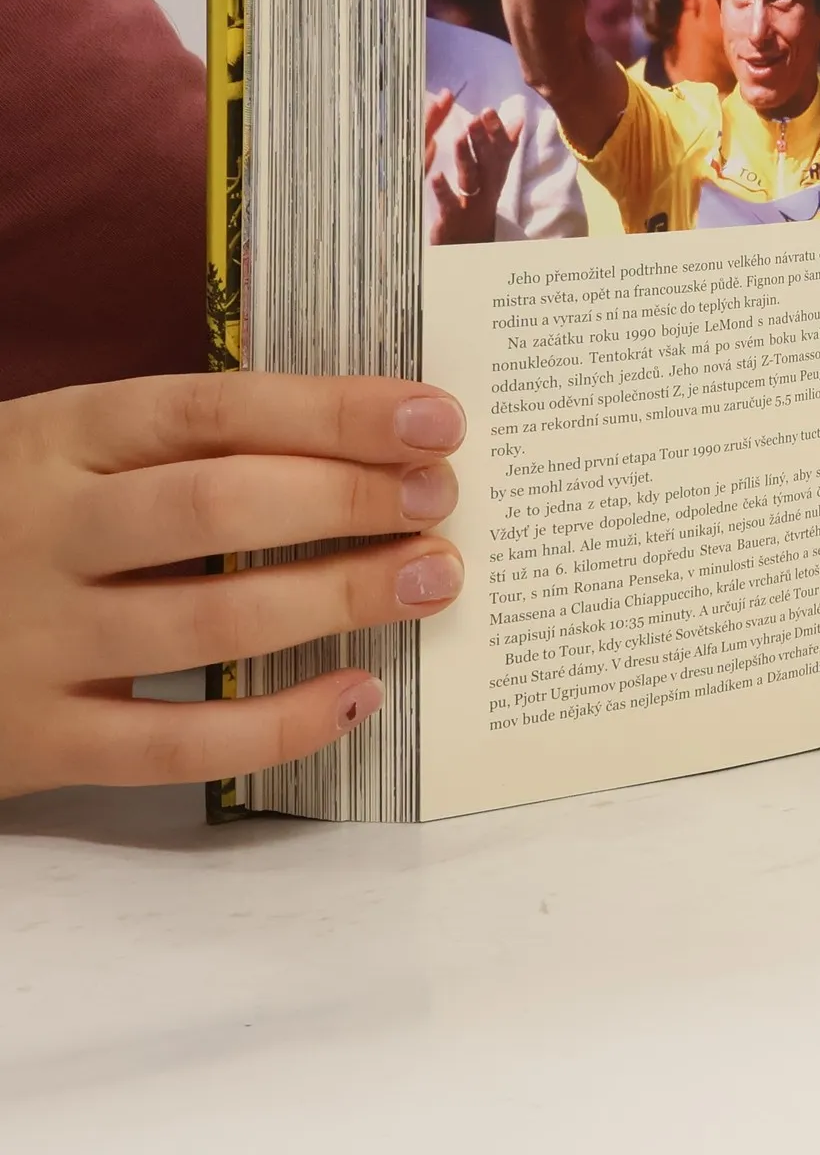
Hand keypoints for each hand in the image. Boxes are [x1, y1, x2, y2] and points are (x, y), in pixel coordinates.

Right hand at [0, 373, 467, 797]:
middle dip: (351, 499)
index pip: (217, 411)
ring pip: (214, 621)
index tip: (436, 419)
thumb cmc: (9, 521)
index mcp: (58, 437)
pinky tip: (361, 693)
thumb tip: (369, 441)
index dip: (336, 411)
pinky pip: (181, 743)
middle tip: (440, 499)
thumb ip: (184, 448)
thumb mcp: (67, 454)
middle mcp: (45, 531)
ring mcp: (36, 639)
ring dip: (342, 597)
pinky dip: (284, 723)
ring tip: (432, 579)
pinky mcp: (38, 741)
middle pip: (222, 506)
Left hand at [426, 101, 522, 244]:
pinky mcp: (454, 218)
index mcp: (494, 175)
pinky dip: (443, 191)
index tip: (489, 110)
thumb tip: (519, 120)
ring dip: (466, 158)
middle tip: (475, 117)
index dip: (495, 131)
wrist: (473, 245)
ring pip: (470, 179)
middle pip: (486, 161)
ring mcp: (471, 203)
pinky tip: (435, 176)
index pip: (500, 149)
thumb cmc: (481, 204)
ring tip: (459, 136)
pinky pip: (449, 204)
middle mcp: (487, 188)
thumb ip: (505, 148)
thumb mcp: (496, 176)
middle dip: (481, 139)